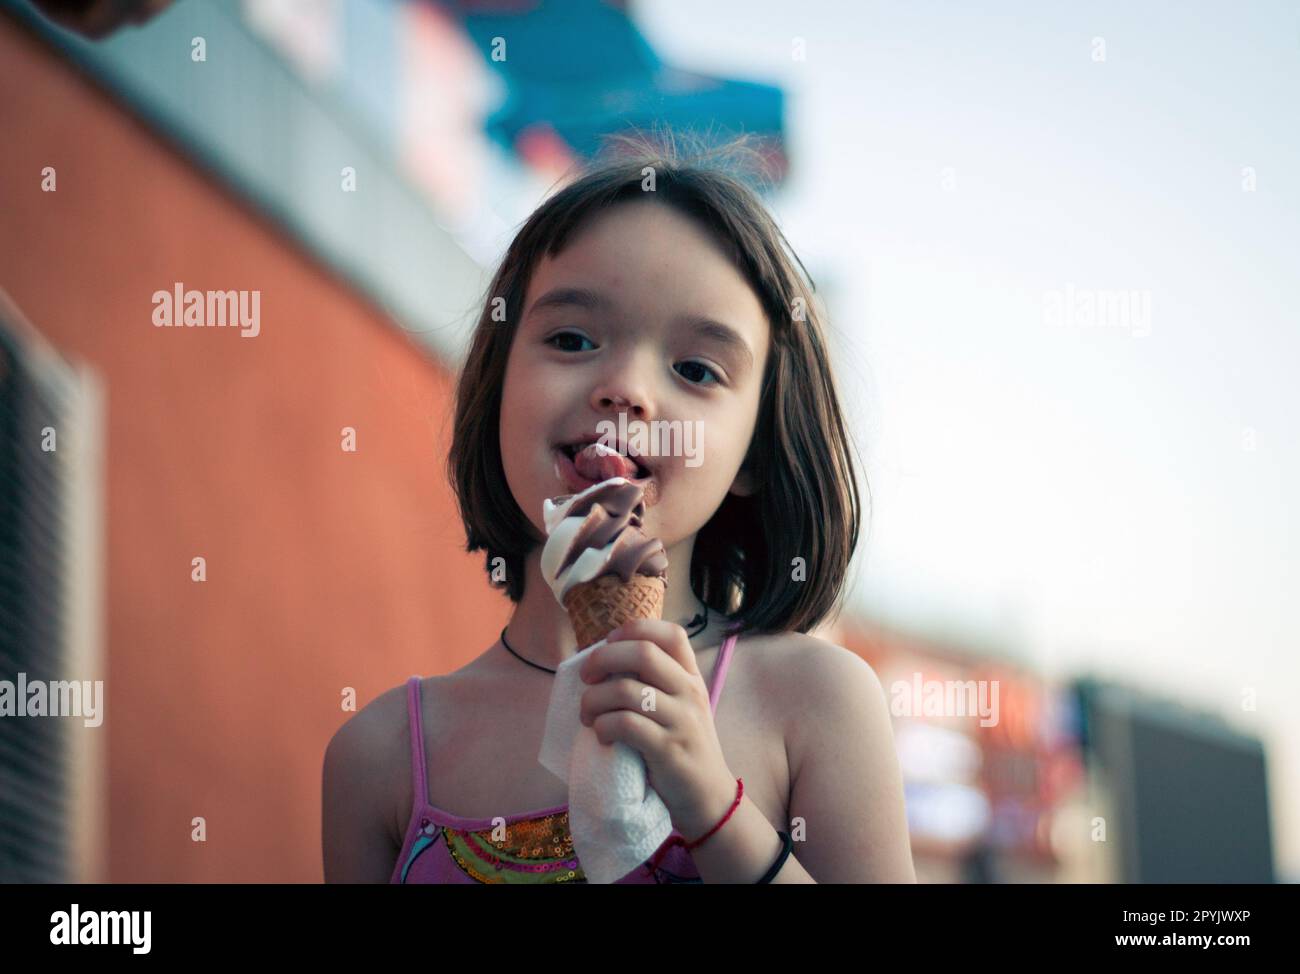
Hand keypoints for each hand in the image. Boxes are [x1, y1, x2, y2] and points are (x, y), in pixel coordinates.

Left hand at [578, 618, 736, 838]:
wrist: (709, 796)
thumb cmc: (685, 746)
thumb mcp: (682, 706)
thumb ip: (658, 682)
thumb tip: (608, 660)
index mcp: (691, 677)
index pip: (671, 634)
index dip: (635, 628)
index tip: (610, 641)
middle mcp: (690, 692)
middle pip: (642, 653)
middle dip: (603, 658)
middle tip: (586, 677)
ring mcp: (681, 720)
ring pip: (625, 690)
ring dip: (594, 700)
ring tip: (587, 714)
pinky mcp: (667, 749)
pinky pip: (625, 724)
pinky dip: (603, 726)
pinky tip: (602, 734)